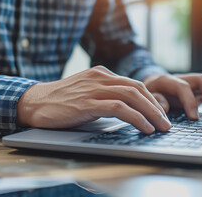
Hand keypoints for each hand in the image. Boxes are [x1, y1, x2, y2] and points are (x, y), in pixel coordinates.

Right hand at [17, 66, 170, 133]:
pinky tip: (144, 127)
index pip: (134, 84)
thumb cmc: (61, 100)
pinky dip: (136, 118)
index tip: (160, 113)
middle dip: (156, 106)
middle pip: (138, 89)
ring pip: (132, 96)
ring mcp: (94, 89)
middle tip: (166, 122)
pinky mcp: (88, 103)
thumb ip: (105, 94)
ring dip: (151, 113)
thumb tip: (126, 109)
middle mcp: (101, 77)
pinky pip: (119, 108)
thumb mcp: (86, 92)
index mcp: (102, 74)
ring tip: (161, 127)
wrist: (35, 102)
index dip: (150, 99)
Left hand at [143, 74, 201, 118]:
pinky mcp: (196, 89)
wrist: (151, 84)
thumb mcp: (146, 97)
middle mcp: (182, 79)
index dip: (189, 101)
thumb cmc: (149, 93)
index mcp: (167, 80)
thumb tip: (166, 108)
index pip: (182, 87)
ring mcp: (191, 83)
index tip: (194, 118)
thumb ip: (155, 100)